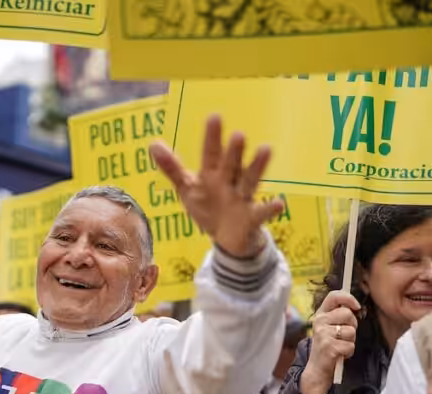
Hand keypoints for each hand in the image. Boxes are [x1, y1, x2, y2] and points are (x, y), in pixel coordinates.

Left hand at [150, 115, 284, 257]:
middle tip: (238, 135)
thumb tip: (153, 143)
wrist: (228, 238)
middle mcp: (229, 182)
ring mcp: (242, 198)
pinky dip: (270, 208)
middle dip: (234, 152)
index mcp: (212, 174)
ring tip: (266, 149)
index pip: (211, 153)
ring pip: (249, 181)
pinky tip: (278, 203)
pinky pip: (262, 212)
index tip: (215, 117)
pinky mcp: (252, 218)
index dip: (212, 137)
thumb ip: (172, 168)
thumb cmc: (209, 207)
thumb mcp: (188, 188)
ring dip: (257, 167)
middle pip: (231, 165)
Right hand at [300, 291, 359, 393]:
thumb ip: (339, 315)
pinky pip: (350, 345)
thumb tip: (357, 306)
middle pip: (347, 314)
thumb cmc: (329, 346)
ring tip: (340, 346)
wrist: (317, 369)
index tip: (356, 306)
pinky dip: (349, 352)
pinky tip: (340, 354)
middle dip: (352, 325)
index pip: (333, 296)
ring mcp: (323, 334)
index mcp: (320, 314)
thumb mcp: (330, 327)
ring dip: (351, 340)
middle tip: (344, 335)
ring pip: (351, 331)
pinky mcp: (328, 347)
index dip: (348, 298)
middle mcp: (319, 321)